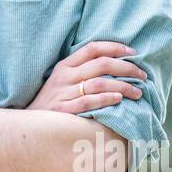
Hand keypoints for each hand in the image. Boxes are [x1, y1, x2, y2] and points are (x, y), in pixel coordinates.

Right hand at [27, 41, 147, 114]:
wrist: (28, 124)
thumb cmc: (51, 102)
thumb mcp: (61, 81)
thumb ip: (81, 71)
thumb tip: (113, 65)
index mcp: (64, 66)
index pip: (92, 48)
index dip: (115, 47)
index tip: (134, 53)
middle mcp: (64, 77)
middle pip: (101, 64)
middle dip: (127, 68)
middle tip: (143, 75)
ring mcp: (63, 93)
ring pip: (99, 83)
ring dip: (123, 86)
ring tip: (138, 92)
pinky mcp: (64, 110)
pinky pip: (89, 101)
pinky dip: (106, 98)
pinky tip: (119, 99)